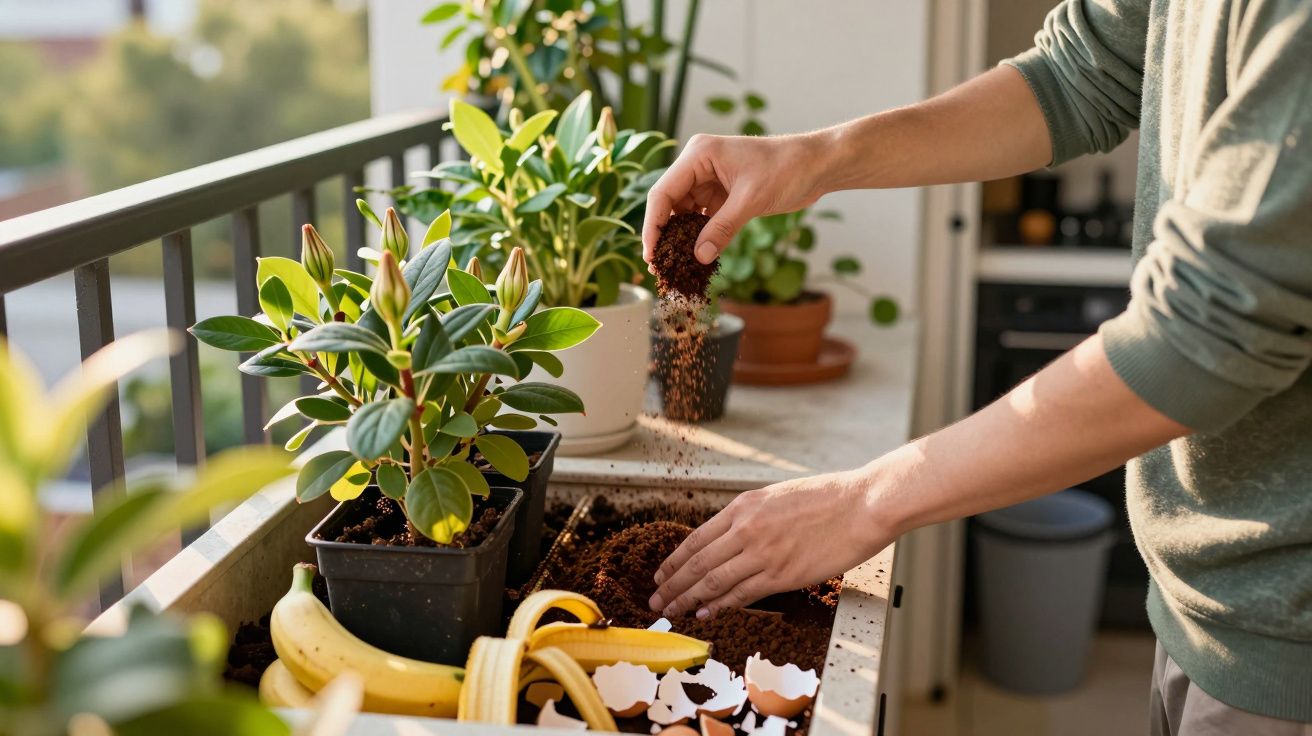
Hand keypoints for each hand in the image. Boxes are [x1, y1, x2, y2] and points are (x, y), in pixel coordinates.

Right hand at [642, 132, 831, 266]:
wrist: (817, 165)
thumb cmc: (787, 169)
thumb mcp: (751, 200)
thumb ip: (723, 228)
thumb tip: (699, 258)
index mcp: (699, 154)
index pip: (663, 193)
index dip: (653, 226)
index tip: (650, 255)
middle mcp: (698, 165)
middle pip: (669, 204)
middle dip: (663, 235)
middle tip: (658, 267)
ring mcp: (710, 180)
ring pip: (684, 213)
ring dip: (680, 239)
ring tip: (674, 267)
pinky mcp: (722, 194)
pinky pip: (703, 218)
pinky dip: (699, 237)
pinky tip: (696, 257)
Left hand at [647, 467, 894, 618]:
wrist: (862, 504)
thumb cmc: (829, 498)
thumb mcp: (778, 496)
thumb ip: (752, 516)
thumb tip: (733, 536)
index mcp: (743, 506)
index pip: (696, 539)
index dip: (674, 561)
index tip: (661, 576)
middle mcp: (746, 529)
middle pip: (697, 564)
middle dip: (672, 586)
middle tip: (656, 601)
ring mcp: (762, 553)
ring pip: (712, 581)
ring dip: (687, 600)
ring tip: (672, 612)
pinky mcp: (781, 574)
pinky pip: (741, 594)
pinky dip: (719, 606)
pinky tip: (705, 613)